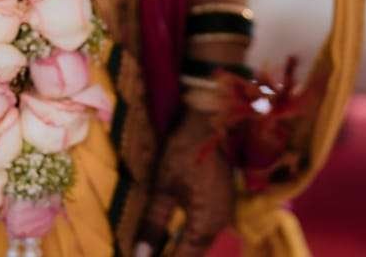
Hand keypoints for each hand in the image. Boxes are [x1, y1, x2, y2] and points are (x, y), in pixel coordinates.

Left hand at [135, 110, 232, 256]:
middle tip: (147, 255)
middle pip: (194, 252)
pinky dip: (190, 237)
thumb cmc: (184, 152)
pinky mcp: (223, 203)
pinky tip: (174, 237)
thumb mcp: (163, 188)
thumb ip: (153, 224)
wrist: (209, 122)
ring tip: (158, 250)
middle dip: (172, 256)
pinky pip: (206, 230)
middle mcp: (220, 223)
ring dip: (181, 249)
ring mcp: (225, 213)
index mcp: (206, 223)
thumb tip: (140, 255)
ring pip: (200, 243)